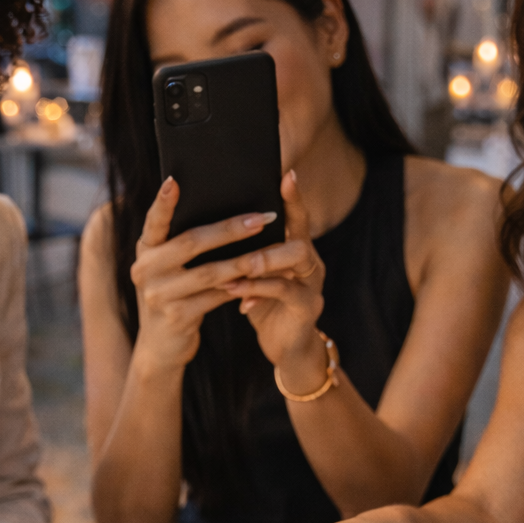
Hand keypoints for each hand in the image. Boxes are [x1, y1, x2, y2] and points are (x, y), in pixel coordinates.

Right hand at [130, 177, 279, 374]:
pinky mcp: (176, 317)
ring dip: (243, 260)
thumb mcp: (167, 269)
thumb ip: (179, 245)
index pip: (153, 221)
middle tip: (261, 218)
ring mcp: (159, 295)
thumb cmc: (172, 296)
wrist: (161, 347)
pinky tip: (260, 279)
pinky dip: (239, 288)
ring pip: (209, 272)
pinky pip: (215, 297)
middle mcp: (145, 270)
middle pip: (191, 242)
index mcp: (145, 251)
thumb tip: (224, 211)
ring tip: (270, 250)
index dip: (162, 203)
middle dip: (229, 229)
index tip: (174, 181)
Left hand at [219, 171, 326, 389]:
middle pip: (300, 238)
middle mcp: (310, 264)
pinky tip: (237, 294)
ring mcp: (312, 286)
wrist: (285, 348)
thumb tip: (211, 222)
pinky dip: (258, 290)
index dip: (293, 197)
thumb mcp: (254, 275)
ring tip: (235, 269)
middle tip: (244, 235)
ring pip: (296, 261)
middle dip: (269, 237)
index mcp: (297, 250)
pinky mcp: (307, 309)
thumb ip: (244, 251)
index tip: (286, 174)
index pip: (297, 217)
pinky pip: (285, 291)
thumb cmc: (264, 304)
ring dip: (261, 262)